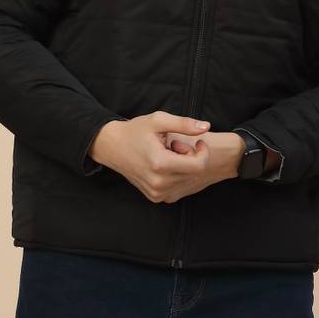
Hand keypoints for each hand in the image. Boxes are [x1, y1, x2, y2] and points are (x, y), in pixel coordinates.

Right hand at [91, 110, 229, 203]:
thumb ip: (184, 124)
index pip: (199, 166)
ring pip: (187, 181)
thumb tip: (206, 126)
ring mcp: (156, 193)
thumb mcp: (159, 121)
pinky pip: (177, 188)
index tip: (198, 142)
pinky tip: (165, 164)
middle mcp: (159, 183)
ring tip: (169, 153)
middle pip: (194, 174)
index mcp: (161, 164)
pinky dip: (177, 175)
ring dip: (184, 166)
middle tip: (176, 145)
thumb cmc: (135, 131)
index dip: (203, 152)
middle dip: (191, 158)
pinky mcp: (154, 197)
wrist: (112, 146)